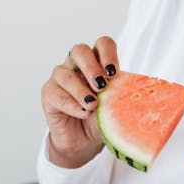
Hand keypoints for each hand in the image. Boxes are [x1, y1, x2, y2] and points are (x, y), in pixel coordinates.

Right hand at [40, 36, 118, 167]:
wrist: (84, 140)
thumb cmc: (100, 117)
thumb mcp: (114, 103)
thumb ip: (120, 92)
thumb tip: (134, 89)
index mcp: (96, 60)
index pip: (102, 44)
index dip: (108, 54)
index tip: (113, 73)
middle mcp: (76, 64)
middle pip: (80, 51)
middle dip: (91, 68)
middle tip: (102, 86)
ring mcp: (60, 76)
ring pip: (66, 75)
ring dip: (81, 91)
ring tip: (93, 105)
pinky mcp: (48, 93)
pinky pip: (57, 94)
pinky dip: (72, 105)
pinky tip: (83, 112)